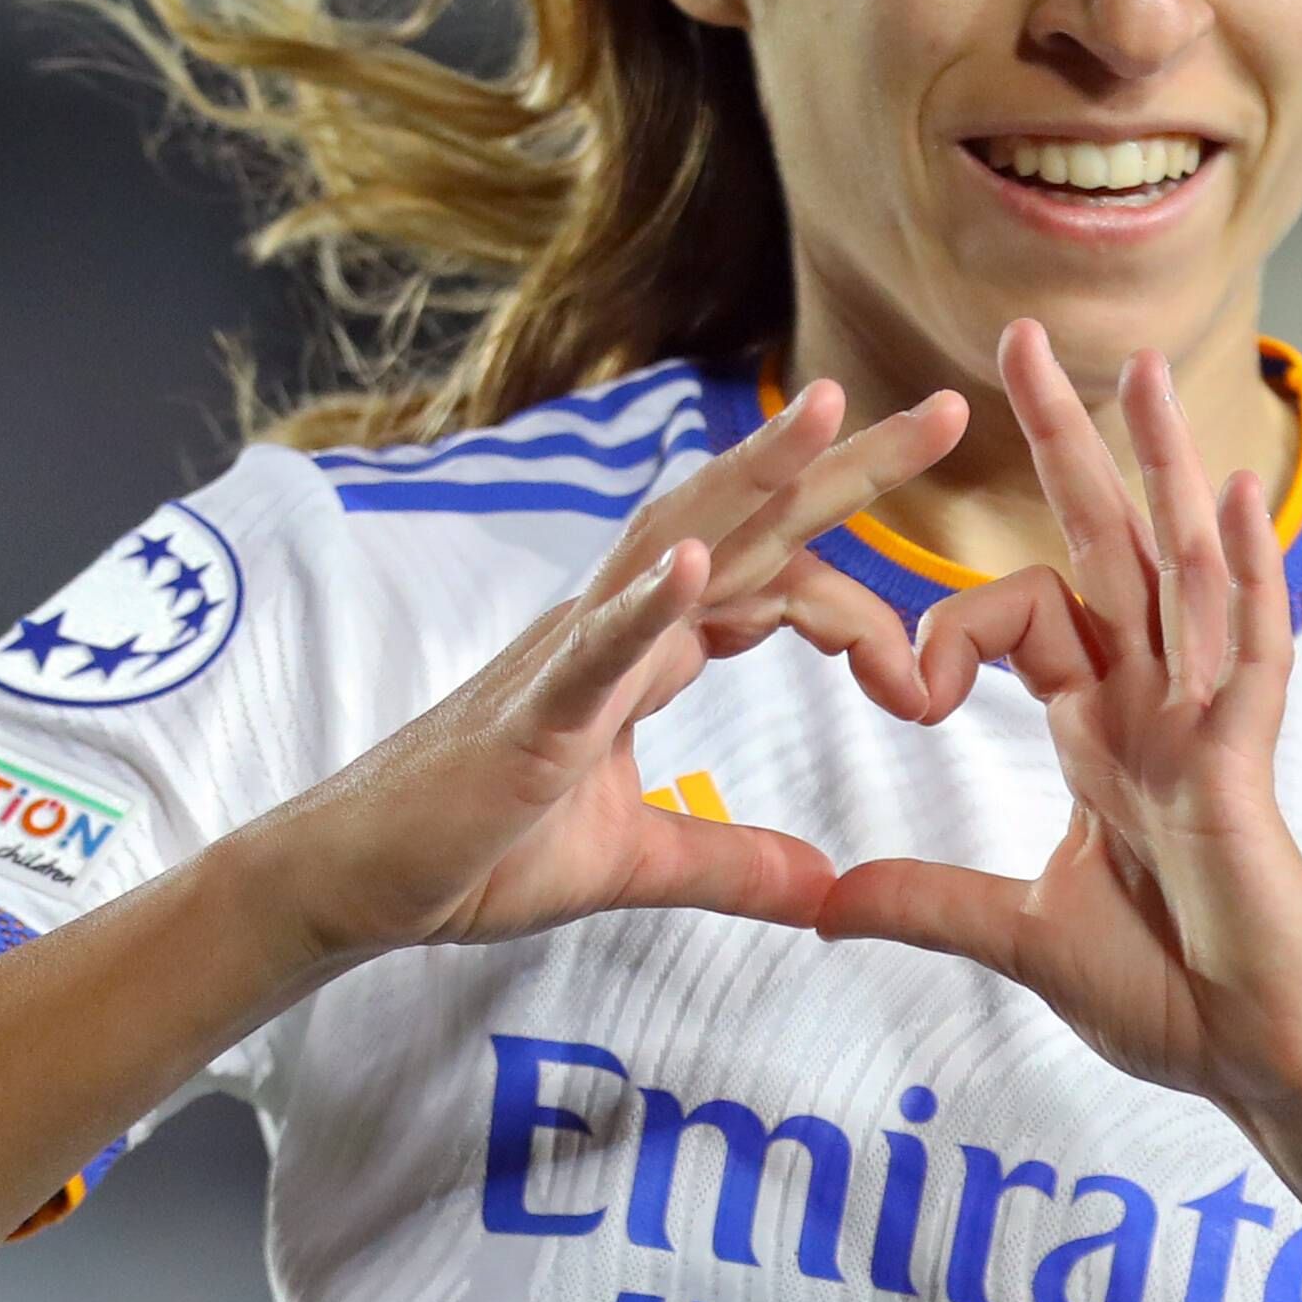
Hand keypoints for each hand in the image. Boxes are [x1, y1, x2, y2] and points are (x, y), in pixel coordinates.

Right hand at [242, 379, 965, 968]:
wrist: (354, 885)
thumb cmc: (475, 852)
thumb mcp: (634, 864)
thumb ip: (729, 863)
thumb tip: (826, 890)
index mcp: (647, 649)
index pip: (774, 581)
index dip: (861, 611)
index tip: (923, 681)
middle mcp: (614, 625)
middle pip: (744, 523)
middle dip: (844, 465)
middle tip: (948, 411)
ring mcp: (567, 658)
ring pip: (673, 543)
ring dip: (753, 478)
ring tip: (829, 414)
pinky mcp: (528, 717)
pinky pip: (592, 649)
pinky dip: (644, 605)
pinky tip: (691, 568)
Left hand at [814, 321, 1301, 1117]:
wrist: (1258, 1063)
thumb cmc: (1171, 997)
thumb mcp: (1018, 938)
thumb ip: (925, 902)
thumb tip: (820, 900)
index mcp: (1111, 731)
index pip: (1033, 619)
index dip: (951, 633)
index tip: (902, 685)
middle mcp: (1164, 704)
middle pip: (1112, 545)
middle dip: (1069, 442)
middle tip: (1021, 341)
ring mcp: (1212, 724)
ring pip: (1188, 566)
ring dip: (1164, 465)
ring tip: (1143, 369)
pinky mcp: (1245, 765)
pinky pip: (1250, 651)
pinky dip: (1244, 574)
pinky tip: (1230, 499)